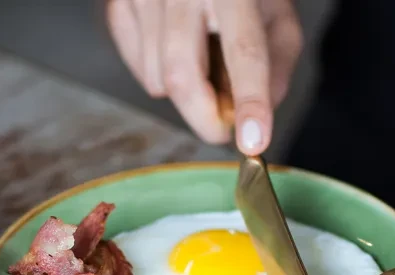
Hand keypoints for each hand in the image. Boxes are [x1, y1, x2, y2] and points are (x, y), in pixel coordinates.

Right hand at [105, 0, 301, 153]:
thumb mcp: (277, 15)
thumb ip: (275, 65)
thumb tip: (255, 115)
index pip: (243, 50)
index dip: (250, 101)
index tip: (253, 141)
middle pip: (182, 75)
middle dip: (204, 117)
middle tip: (225, 128)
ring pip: (158, 80)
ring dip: (186, 91)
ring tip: (204, 61)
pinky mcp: (118, 6)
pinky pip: (138, 69)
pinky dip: (161, 74)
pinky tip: (177, 48)